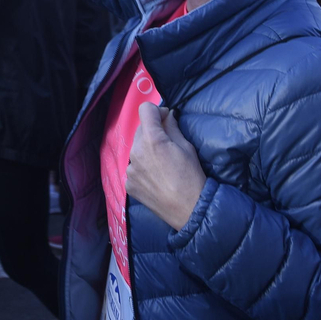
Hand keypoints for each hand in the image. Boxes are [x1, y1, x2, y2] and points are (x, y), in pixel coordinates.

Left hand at [126, 105, 205, 230]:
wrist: (188, 209)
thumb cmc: (192, 177)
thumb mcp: (187, 147)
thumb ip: (173, 128)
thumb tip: (167, 116)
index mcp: (152, 139)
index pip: (145, 110)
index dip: (157, 111)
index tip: (166, 119)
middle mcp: (136, 152)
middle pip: (140, 130)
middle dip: (152, 132)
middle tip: (168, 144)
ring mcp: (130, 169)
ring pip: (136, 150)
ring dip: (146, 150)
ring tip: (162, 165)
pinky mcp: (128, 184)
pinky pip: (134, 168)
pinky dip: (142, 168)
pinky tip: (156, 178)